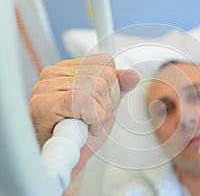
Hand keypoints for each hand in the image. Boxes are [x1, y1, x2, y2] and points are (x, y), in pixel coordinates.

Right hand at [29, 54, 138, 174]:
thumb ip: (119, 89)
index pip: (105, 62)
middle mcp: (54, 73)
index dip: (111, 87)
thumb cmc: (81, 133)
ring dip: (99, 114)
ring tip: (86, 124)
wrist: (66, 160)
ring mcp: (46, 87)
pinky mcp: (44, 103)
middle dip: (107, 102)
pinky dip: (91, 119)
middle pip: (104, 74)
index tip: (100, 105)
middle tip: (93, 118)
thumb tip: (132, 74)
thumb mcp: (106, 107)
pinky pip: (84, 101)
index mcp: (68, 70)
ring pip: (97, 87)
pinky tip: (82, 128)